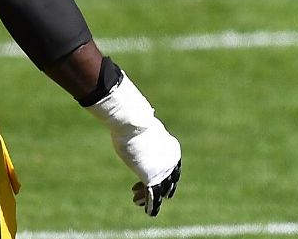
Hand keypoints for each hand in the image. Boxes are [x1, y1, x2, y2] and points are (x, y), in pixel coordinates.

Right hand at [84, 71, 181, 215]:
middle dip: (157, 187)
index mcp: (172, 147)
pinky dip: (149, 204)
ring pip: (161, 190)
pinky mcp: (154, 178)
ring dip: (149, 196)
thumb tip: (125, 91)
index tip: (145, 177)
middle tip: (142, 192)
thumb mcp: (136, 121)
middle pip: (169, 180)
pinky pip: (154, 197)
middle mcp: (172, 160)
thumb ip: (135, 116)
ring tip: (135, 197)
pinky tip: (142, 207)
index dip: (161, 174)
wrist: (131, 120)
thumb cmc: (131, 117)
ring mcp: (164, 170)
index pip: (171, 166)